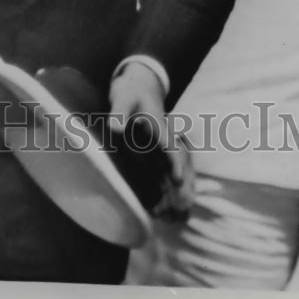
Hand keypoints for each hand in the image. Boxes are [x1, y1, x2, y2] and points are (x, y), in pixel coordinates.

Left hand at [108, 62, 194, 217]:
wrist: (138, 84)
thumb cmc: (131, 90)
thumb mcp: (124, 98)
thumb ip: (120, 112)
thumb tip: (115, 128)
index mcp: (160, 126)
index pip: (170, 147)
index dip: (175, 163)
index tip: (179, 180)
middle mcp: (164, 138)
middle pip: (177, 163)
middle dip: (182, 183)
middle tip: (184, 207)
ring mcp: (160, 145)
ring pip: (171, 170)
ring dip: (174, 188)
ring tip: (174, 214)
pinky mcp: (153, 150)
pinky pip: (162, 170)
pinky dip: (164, 186)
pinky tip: (159, 205)